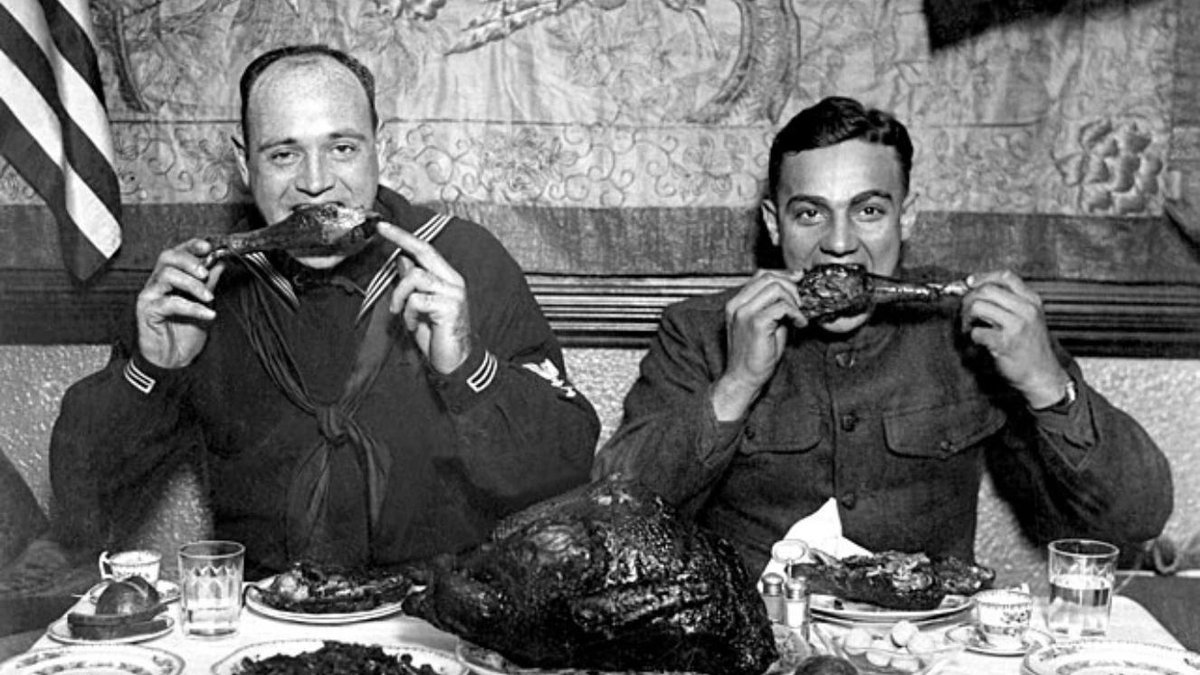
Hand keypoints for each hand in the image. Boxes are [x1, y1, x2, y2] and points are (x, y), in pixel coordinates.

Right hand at [136, 239, 223, 368]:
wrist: (173, 359)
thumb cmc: (184, 332)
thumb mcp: (204, 304)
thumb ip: (209, 283)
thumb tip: (219, 263)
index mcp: (170, 278)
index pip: (177, 252)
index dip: (192, 246)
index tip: (209, 246)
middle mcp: (157, 283)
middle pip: (167, 257)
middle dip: (189, 260)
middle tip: (206, 273)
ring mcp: (150, 296)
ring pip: (167, 275)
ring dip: (192, 285)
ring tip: (209, 298)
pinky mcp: (147, 311)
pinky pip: (169, 302)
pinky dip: (192, 307)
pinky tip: (207, 314)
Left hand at [377, 222, 471, 373]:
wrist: (454, 362)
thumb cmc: (436, 335)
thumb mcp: (417, 306)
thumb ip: (412, 283)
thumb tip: (401, 259)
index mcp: (446, 278)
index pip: (425, 250)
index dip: (404, 236)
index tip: (383, 226)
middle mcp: (453, 281)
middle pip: (424, 251)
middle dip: (400, 237)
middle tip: (380, 229)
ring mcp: (453, 293)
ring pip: (415, 277)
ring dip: (399, 296)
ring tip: (400, 314)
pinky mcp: (450, 307)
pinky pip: (417, 300)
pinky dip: (408, 314)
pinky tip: (414, 325)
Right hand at [712, 271, 806, 420]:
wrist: (743, 378)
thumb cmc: (755, 355)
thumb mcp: (764, 324)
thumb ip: (773, 306)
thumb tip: (794, 291)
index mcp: (736, 303)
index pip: (761, 275)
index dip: (783, 276)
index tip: (798, 282)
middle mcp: (737, 304)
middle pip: (769, 277)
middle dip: (791, 287)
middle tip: (801, 304)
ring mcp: (744, 313)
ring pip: (776, 287)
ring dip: (793, 300)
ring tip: (798, 316)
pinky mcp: (756, 323)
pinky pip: (782, 306)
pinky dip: (795, 313)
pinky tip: (799, 324)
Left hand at [961, 270, 1068, 407]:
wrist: (1042, 374)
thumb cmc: (1031, 347)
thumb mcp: (1030, 317)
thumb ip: (1011, 302)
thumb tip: (979, 288)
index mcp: (1032, 301)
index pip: (1006, 276)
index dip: (983, 277)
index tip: (970, 282)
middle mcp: (1026, 310)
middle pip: (987, 290)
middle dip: (969, 298)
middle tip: (965, 311)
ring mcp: (1017, 326)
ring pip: (979, 307)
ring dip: (967, 317)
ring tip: (969, 326)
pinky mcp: (1006, 343)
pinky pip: (977, 332)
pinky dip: (972, 336)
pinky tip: (978, 341)